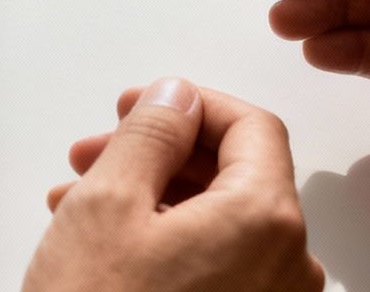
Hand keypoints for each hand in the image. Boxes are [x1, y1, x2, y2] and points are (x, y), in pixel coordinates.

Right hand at [23, 78, 322, 291]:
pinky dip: (169, 247)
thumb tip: (176, 98)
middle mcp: (287, 270)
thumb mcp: (108, 202)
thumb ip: (152, 131)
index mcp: (266, 221)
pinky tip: (109, 249)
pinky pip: (218, 271)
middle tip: (99, 152)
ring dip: (154, 200)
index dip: (190, 105)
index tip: (146, 105)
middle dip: (162, 155)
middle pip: (237, 177)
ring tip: (81, 203)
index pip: (251, 127)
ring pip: (219, 227)